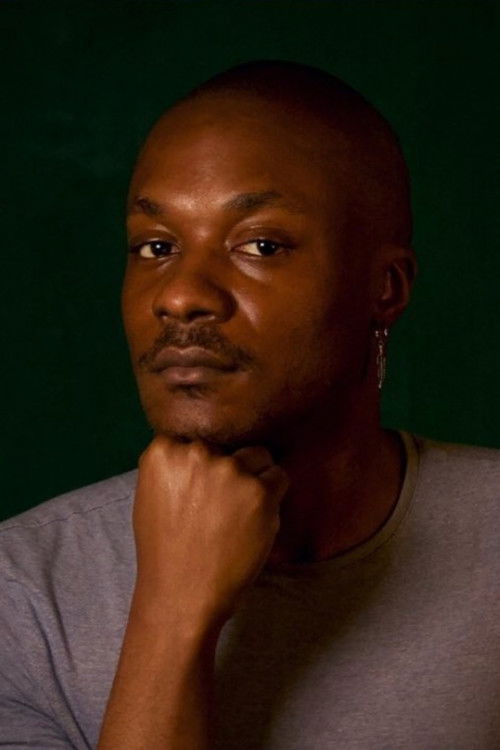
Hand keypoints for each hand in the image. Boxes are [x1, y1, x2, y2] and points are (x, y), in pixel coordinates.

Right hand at [132, 435, 288, 629]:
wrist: (182, 594)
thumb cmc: (165, 549)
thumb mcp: (152, 494)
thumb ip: (175, 465)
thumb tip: (204, 446)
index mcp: (164, 451)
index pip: (195, 438)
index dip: (203, 463)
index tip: (200, 487)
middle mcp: (198, 453)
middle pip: (228, 445)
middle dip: (228, 468)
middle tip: (221, 505)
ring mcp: (231, 470)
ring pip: (258, 456)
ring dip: (255, 477)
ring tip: (241, 512)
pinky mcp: (261, 492)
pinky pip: (279, 477)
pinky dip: (273, 495)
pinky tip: (256, 518)